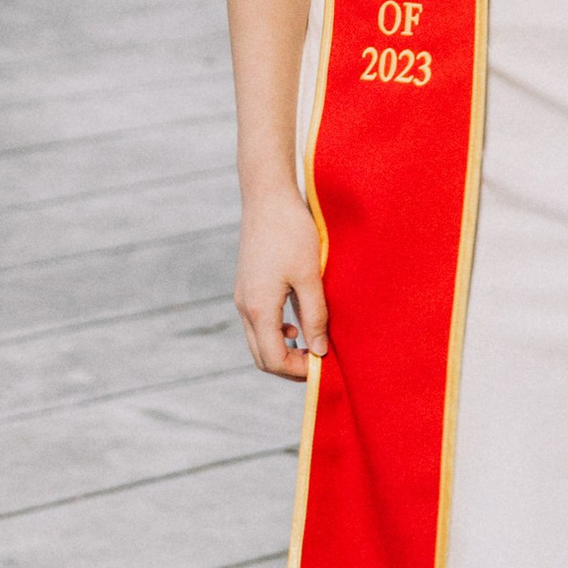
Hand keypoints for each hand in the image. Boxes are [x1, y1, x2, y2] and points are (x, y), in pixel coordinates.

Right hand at [236, 181, 328, 379]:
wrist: (268, 196)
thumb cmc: (292, 232)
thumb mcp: (310, 276)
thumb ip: (315, 316)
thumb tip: (319, 351)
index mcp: (259, 308)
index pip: (273, 359)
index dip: (298, 371)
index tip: (324, 366)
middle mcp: (245, 307)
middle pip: (262, 357)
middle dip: (289, 366)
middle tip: (319, 362)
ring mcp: (243, 297)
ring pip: (258, 341)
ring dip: (283, 349)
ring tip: (312, 342)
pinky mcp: (247, 286)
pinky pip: (258, 323)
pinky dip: (276, 332)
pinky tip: (298, 321)